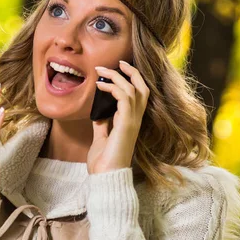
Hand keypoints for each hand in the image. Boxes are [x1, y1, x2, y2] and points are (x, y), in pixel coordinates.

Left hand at [87, 60, 149, 174]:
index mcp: (131, 122)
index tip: (116, 70)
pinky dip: (113, 88)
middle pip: (142, 87)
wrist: (106, 177)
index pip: (138, 95)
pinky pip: (125, 98)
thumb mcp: (102, 138)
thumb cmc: (104, 162)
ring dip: (117, 77)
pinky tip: (101, 86)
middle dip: (131, 72)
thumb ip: (102, 124)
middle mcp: (136, 119)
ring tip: (102, 71)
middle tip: (117, 62)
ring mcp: (133, 121)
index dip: (130, 80)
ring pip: (134, 89)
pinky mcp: (127, 123)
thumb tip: (98, 112)